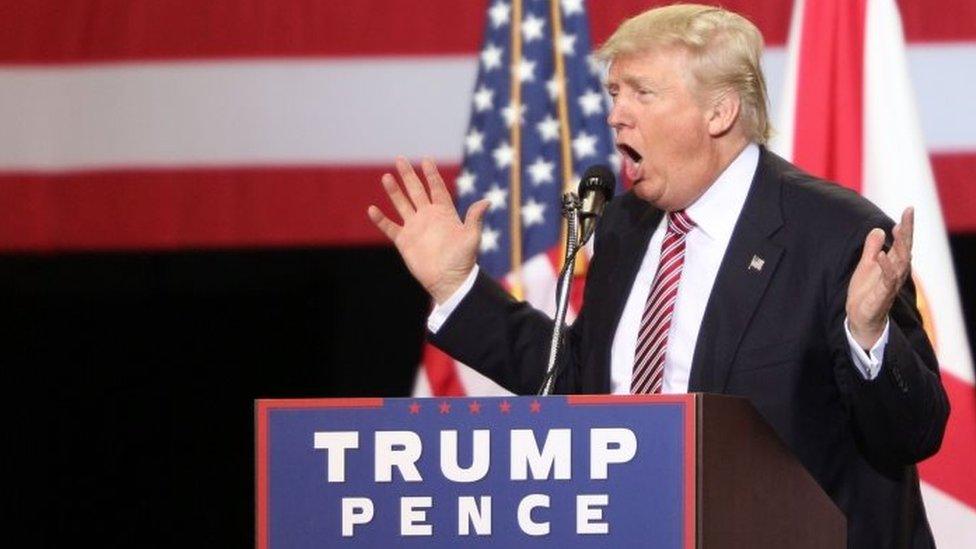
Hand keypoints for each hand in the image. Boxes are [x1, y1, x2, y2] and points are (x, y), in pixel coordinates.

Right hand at [367, 157, 490, 303]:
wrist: (449, 281)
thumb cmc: (463, 260)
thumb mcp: (472, 238)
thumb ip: (475, 219)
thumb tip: (487, 201)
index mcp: (445, 213)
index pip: (436, 188)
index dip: (431, 174)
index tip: (426, 160)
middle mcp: (428, 217)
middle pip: (416, 191)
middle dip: (408, 175)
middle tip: (400, 159)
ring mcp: (415, 228)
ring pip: (402, 204)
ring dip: (394, 191)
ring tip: (386, 177)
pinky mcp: (404, 241)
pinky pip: (390, 227)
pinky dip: (381, 219)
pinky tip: (372, 209)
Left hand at [846, 207, 913, 348]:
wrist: (860, 318)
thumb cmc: (866, 291)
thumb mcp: (865, 265)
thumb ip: (872, 248)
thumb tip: (878, 229)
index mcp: (893, 264)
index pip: (902, 243)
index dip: (906, 227)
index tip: (908, 209)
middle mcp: (896, 273)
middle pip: (906, 249)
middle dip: (908, 230)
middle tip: (909, 213)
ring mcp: (890, 284)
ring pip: (902, 263)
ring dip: (902, 245)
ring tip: (899, 228)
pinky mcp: (882, 295)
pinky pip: (887, 280)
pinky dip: (886, 267)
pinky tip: (881, 255)